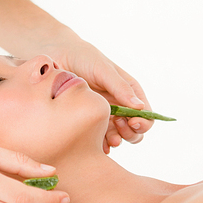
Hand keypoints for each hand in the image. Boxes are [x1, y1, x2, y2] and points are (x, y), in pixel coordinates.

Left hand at [42, 32, 152, 151]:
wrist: (57, 57)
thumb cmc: (84, 58)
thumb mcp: (103, 69)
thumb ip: (120, 87)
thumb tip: (140, 107)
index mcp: (129, 92)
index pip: (146, 114)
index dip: (143, 122)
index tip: (132, 122)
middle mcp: (119, 106)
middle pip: (135, 131)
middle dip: (130, 134)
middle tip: (117, 127)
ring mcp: (104, 115)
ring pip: (118, 137)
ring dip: (117, 140)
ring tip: (109, 139)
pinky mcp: (88, 121)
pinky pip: (99, 139)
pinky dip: (100, 144)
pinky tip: (96, 144)